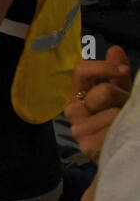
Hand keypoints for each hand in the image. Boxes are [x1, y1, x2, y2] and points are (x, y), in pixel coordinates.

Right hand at [65, 44, 131, 161]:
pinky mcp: (87, 146)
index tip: (124, 71)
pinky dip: (123, 133)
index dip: (104, 68)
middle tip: (126, 110)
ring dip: (125, 118)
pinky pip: (113, 131)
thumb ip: (117, 75)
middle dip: (122, 99)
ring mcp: (78, 129)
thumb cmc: (120, 119)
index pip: (82, 71)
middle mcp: (72, 110)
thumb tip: (115, 49)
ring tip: (124, 127)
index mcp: (78, 95)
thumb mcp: (121, 95)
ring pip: (111, 113)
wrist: (123, 151)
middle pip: (103, 92)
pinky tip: (122, 138)